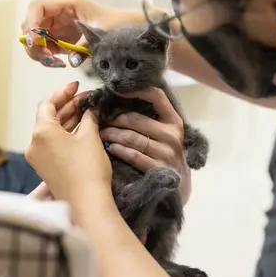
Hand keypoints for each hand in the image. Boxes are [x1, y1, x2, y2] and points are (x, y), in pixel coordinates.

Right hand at [21, 0, 143, 67]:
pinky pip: (44, 48)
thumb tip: (71, 60)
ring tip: (55, 63)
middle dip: (33, 43)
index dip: (31, 23)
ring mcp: (56, 26)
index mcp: (66, 4)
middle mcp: (57, 14)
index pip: (37, 7)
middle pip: (31, 24)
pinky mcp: (58, 39)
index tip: (35, 41)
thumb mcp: (100, 32)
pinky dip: (46, 57)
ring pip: (35, 38)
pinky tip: (59, 63)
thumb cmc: (114, 23)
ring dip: (38, 52)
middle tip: (47, 57)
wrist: (124, 29)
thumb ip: (84, 45)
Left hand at [25, 81, 112, 205]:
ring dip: (68, 120)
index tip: (77, 86)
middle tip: (87, 98)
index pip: (47, 103)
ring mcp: (38, 158)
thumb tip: (90, 109)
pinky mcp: (46, 168)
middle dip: (68, 106)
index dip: (63, 93)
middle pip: (48, 117)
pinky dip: (66, 134)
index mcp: (41, 132)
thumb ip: (88, 118)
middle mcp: (34, 144)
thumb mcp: (90, 137)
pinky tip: (82, 128)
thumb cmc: (87, 169)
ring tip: (88, 111)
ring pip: (51, 131)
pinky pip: (53, 144)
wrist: (87, 204)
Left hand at [99, 87, 191, 204]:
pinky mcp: (158, 169)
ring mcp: (167, 153)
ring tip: (101, 133)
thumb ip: (149, 117)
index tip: (117, 90)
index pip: (156, 96)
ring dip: (111, 134)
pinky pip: (132, 155)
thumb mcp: (163, 132)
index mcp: (173, 121)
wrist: (176, 185)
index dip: (135, 90)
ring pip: (131, 137)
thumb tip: (120, 98)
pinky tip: (109, 147)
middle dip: (113, 118)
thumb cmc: (163, 153)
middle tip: (99, 119)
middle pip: (135, 119)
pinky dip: (118, 149)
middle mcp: (172, 135)